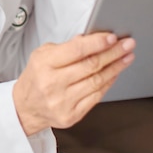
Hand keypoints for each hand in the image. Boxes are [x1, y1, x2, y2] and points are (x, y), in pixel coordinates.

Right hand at [12, 33, 134, 135]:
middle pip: (91, 66)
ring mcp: (63, 101)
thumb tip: (89, 39)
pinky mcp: (72, 115)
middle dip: (113, 53)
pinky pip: (96, 97)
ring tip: (126, 57)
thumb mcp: (42, 54)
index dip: (97, 43)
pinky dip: (108, 83)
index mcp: (44, 64)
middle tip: (127, 44)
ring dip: (116, 68)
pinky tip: (115, 74)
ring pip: (97, 81)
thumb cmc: (36, 77)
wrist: (25, 106)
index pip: (76, 50)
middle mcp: (53, 83)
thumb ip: (66, 47)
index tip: (112, 37)